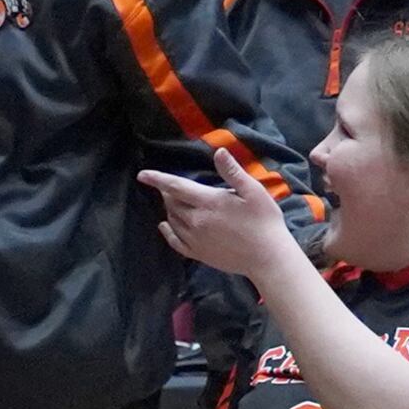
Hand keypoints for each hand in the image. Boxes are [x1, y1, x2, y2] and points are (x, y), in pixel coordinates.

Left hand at [140, 144, 308, 285]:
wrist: (266, 257)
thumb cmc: (264, 221)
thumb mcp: (253, 190)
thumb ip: (232, 172)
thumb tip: (218, 152)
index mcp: (208, 203)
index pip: (176, 187)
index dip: (158, 179)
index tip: (142, 175)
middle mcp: (196, 222)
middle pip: (172, 204)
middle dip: (168, 192)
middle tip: (172, 186)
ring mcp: (195, 240)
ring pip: (172, 220)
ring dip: (169, 209)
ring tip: (173, 201)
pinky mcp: (198, 254)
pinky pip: (175, 242)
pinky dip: (167, 231)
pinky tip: (165, 225)